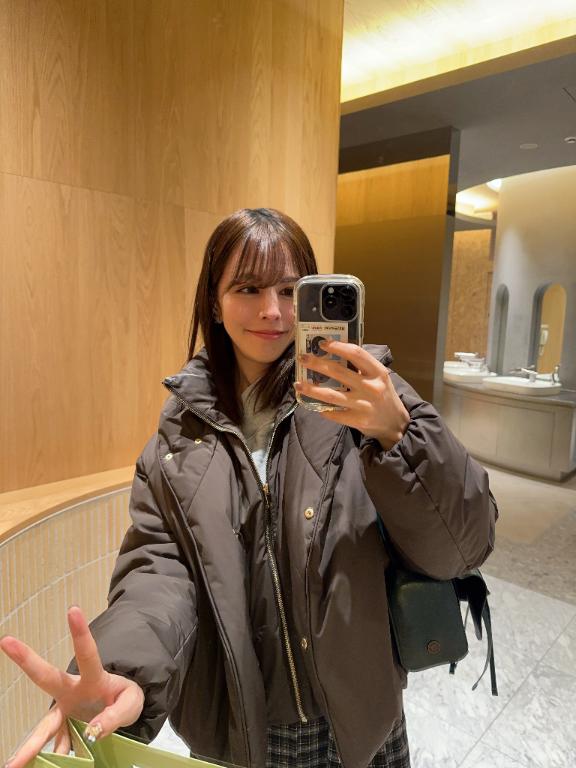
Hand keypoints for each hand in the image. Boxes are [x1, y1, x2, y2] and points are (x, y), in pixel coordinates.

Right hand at [0, 606, 143, 767]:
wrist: (118, 712)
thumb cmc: (124, 698)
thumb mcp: (131, 703)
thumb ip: (116, 715)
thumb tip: (92, 732)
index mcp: (93, 678)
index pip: (88, 653)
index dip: (80, 632)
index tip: (73, 609)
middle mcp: (72, 692)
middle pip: (46, 677)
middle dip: (26, 659)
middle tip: (5, 640)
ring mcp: (65, 712)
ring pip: (45, 727)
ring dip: (29, 747)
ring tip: (12, 765)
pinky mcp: (63, 731)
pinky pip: (55, 748)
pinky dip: (48, 760)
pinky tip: (31, 767)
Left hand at [295, 341, 409, 449]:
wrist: (395, 423)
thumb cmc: (383, 395)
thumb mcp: (379, 377)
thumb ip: (361, 367)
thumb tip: (334, 353)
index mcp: (377, 372)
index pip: (356, 354)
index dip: (337, 347)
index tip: (321, 343)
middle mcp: (371, 387)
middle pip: (338, 372)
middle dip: (316, 364)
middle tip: (302, 358)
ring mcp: (363, 405)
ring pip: (331, 395)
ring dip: (311, 389)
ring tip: (297, 383)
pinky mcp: (357, 420)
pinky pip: (333, 413)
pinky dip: (321, 408)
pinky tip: (312, 403)